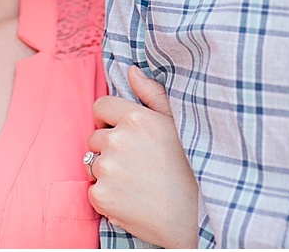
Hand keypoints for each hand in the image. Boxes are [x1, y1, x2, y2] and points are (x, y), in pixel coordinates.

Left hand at [87, 65, 197, 247]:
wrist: (194, 218)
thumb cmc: (190, 170)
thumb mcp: (177, 125)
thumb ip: (152, 94)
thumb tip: (131, 70)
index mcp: (136, 118)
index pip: (100, 106)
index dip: (110, 119)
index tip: (124, 134)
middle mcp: (117, 139)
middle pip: (96, 137)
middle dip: (109, 148)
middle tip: (137, 164)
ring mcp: (107, 168)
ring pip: (93, 163)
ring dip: (108, 172)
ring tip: (136, 182)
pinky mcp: (100, 194)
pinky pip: (93, 189)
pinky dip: (107, 195)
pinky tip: (130, 199)